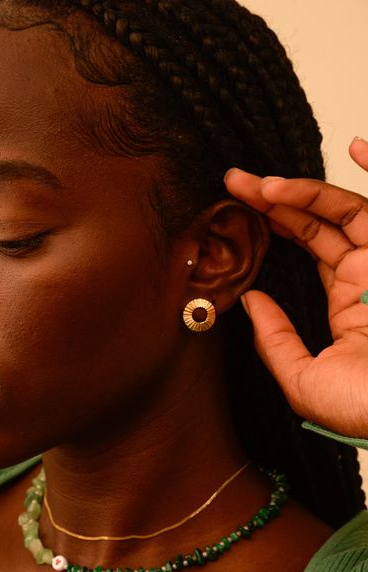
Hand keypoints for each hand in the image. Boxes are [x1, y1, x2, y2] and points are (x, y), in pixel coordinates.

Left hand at [224, 138, 367, 438]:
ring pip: (346, 208)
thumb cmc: (364, 410)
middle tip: (234, 182)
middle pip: (318, 222)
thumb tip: (249, 302)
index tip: (234, 210)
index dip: (273, 226)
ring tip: (261, 186)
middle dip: (274, 200)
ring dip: (304, 189)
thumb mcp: (304, 380)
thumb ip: (275, 341)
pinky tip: (355, 145)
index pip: (306, 249)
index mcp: (347, 304)